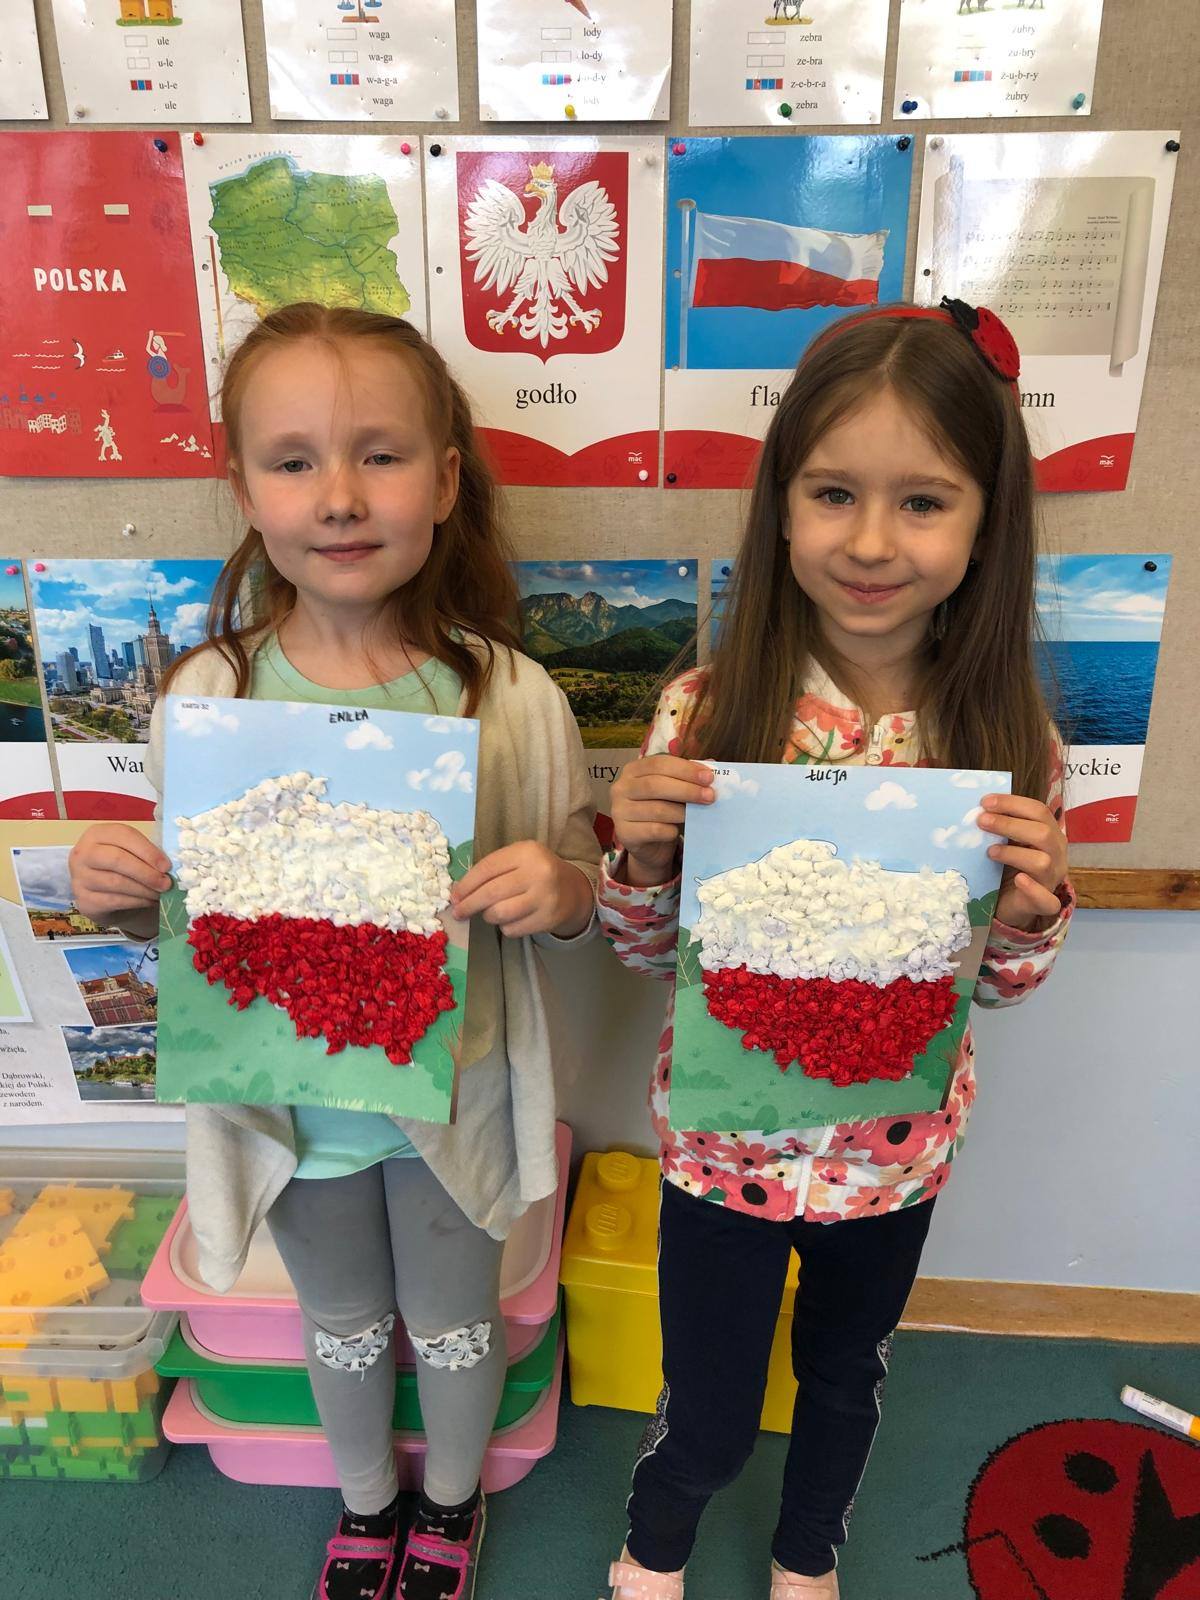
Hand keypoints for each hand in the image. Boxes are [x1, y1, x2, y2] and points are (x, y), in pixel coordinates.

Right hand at [68, 824, 172, 920]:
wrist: (103, 894)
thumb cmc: (124, 867)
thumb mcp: (132, 852)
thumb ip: (147, 852)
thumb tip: (168, 865)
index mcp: (97, 834)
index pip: (123, 835)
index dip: (148, 851)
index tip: (167, 866)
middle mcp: (83, 853)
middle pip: (116, 859)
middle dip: (146, 873)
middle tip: (166, 883)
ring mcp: (80, 878)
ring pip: (116, 883)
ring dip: (144, 890)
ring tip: (160, 893)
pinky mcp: (84, 901)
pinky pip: (114, 901)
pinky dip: (136, 902)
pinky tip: (148, 901)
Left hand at [450, 841, 592, 939]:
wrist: (572, 890)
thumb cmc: (536, 872)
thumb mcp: (518, 859)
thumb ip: (491, 870)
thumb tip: (458, 893)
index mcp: (527, 852)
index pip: (487, 868)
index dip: (466, 884)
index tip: (453, 896)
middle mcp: (538, 873)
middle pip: (491, 892)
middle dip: (469, 904)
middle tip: (458, 912)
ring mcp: (544, 897)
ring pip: (500, 913)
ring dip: (488, 916)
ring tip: (488, 913)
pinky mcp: (548, 919)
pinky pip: (512, 929)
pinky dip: (504, 927)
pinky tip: (509, 919)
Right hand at [609, 756, 714, 886]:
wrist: (649, 845)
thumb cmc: (663, 811)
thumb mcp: (674, 791)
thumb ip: (689, 777)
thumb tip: (713, 765)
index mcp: (633, 770)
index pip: (659, 763)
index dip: (685, 769)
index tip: (709, 777)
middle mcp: (621, 788)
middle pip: (656, 785)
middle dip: (687, 790)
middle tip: (710, 796)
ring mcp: (619, 811)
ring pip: (657, 809)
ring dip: (682, 812)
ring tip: (699, 814)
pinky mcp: (624, 833)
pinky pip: (654, 830)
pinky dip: (671, 831)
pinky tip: (677, 831)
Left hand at [978, 793, 1067, 930]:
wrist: (1011, 902)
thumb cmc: (1009, 866)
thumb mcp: (1007, 842)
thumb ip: (1001, 827)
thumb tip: (977, 809)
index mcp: (1049, 834)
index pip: (1038, 811)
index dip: (1012, 804)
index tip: (985, 801)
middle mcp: (1055, 854)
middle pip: (1043, 833)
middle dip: (1009, 824)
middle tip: (982, 821)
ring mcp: (1051, 879)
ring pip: (1043, 861)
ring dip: (1014, 853)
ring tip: (990, 851)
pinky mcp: (1043, 904)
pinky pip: (1046, 900)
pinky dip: (1033, 889)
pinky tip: (1019, 880)